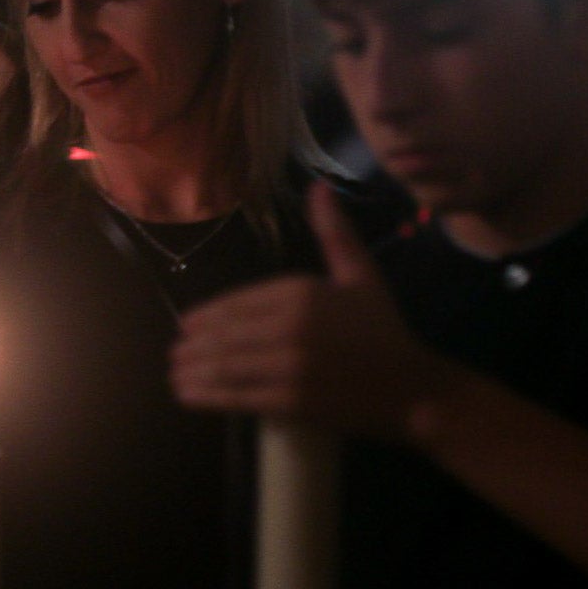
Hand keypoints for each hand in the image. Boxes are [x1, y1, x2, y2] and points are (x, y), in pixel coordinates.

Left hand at [172, 180, 451, 440]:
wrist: (412, 388)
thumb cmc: (383, 330)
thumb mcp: (361, 274)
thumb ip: (334, 232)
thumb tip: (319, 186)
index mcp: (302, 292)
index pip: (238, 302)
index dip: (207, 316)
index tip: (185, 325)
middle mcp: (290, 326)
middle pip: (225, 335)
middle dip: (192, 346)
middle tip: (174, 354)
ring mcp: (289, 366)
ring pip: (225, 365)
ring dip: (192, 371)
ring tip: (175, 375)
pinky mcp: (290, 401)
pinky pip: (238, 396)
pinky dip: (207, 396)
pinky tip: (189, 395)